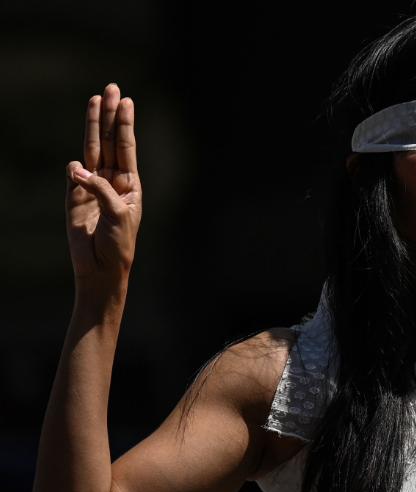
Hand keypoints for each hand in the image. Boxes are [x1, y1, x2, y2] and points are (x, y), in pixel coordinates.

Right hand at [65, 82, 141, 294]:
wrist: (102, 268)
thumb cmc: (119, 244)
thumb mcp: (119, 214)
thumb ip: (101, 188)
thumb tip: (76, 168)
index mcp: (130, 184)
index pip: (127, 146)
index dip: (126, 124)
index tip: (127, 101)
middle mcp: (112, 180)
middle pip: (110, 141)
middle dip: (110, 115)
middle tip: (111, 88)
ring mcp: (92, 186)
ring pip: (92, 149)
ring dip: (93, 126)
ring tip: (95, 100)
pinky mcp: (74, 197)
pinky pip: (73, 176)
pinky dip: (75, 169)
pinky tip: (78, 163)